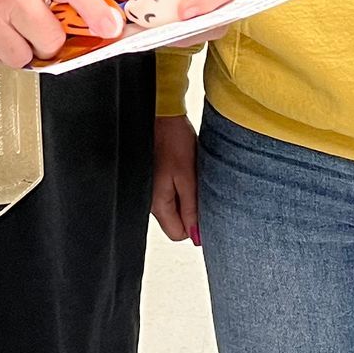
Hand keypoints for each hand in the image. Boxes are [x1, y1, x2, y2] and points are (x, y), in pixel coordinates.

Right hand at [152, 114, 200, 242]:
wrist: (161, 115)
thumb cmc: (173, 141)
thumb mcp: (187, 177)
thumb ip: (190, 208)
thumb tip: (195, 236)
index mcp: (157, 204)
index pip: (177, 233)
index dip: (194, 224)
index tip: (204, 206)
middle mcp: (149, 201)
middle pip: (175, 221)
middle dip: (190, 210)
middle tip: (198, 187)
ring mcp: (149, 190)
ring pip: (174, 207)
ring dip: (186, 196)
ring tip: (190, 175)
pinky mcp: (153, 179)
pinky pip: (169, 193)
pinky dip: (180, 185)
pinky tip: (183, 169)